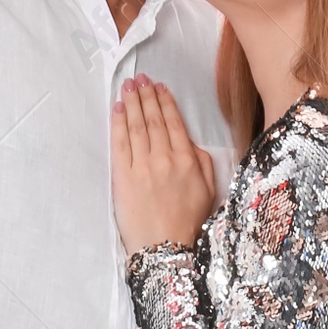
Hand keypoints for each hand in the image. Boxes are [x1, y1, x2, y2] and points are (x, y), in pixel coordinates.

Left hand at [111, 76, 216, 253]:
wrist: (166, 249)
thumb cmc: (189, 224)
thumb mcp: (209, 190)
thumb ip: (202, 162)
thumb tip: (190, 143)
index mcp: (188, 160)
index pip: (174, 123)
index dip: (165, 102)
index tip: (159, 87)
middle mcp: (165, 158)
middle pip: (153, 119)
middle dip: (146, 96)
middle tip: (140, 79)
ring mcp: (142, 166)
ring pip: (136, 126)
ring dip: (132, 103)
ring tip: (128, 87)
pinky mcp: (123, 177)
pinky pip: (120, 143)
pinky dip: (119, 123)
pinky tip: (118, 109)